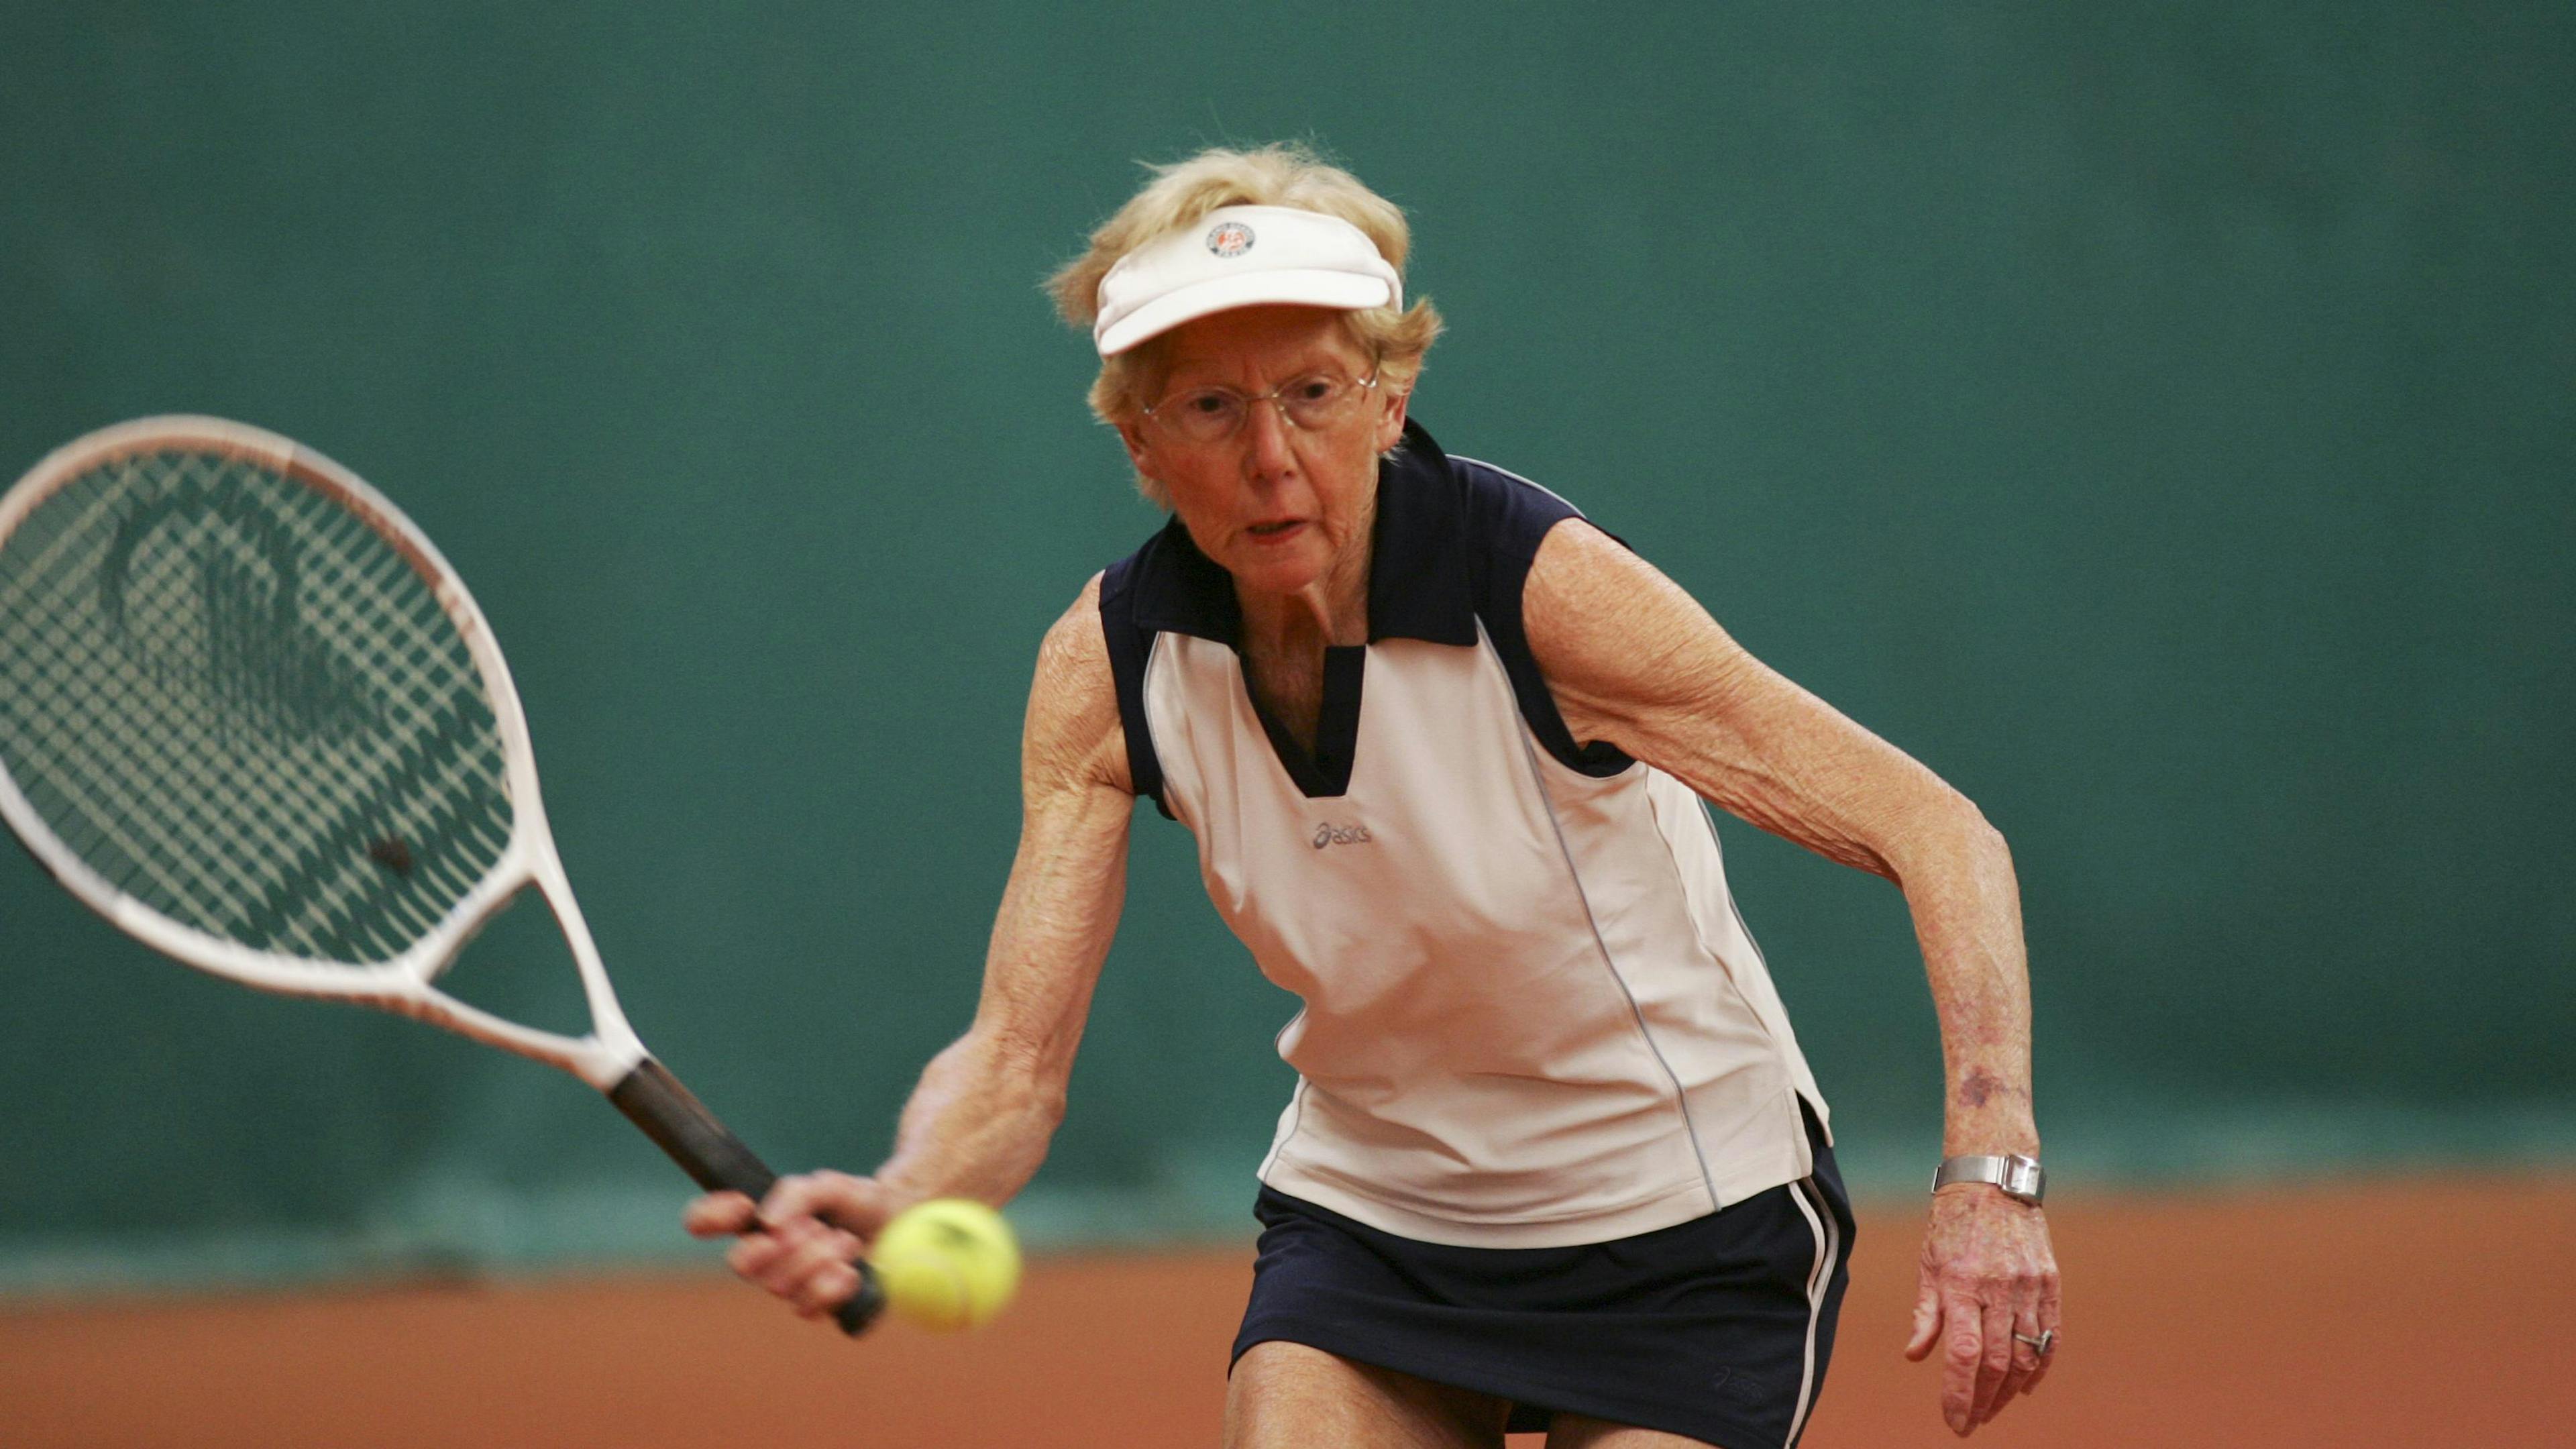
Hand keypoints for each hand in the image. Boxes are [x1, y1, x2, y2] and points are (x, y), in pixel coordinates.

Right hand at [683, 1170, 899, 1320]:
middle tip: (816, 1228)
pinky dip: (831, 1286)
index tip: (742, 1205)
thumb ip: (795, 1193)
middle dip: (781, 1245)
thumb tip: (766, 1221)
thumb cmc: (855, 1202)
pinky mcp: (819, 1308)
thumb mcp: (827, 1185)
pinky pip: (807, 1309)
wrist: (902, 1222)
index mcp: (757, 1224)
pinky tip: (851, 1270)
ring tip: (845, 1241)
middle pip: (741, 1265)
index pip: (704, 1221)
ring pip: (777, 1287)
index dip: (710, 1216)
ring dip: (815, 1259)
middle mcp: (765, 1259)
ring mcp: (789, 1286)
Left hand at [1903, 1185, 2061, 1434]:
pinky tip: (2025, 1387)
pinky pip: (2050, 1337)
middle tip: (1973, 1421)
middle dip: (1984, 1401)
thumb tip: (1916, 1356)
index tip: (1954, 1422)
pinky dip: (2039, 1368)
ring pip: (2025, 1356)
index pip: (1963, 1355)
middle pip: (1997, 1363)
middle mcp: (1998, 1288)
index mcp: (1961, 1284)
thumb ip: (1925, 1313)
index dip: (1959, 1394)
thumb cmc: (1952, 1223)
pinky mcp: (2050, 1282)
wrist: (1994, 1180)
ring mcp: (2028, 1286)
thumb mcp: (1928, 1263)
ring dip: (2009, 1391)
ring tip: (1993, 1408)